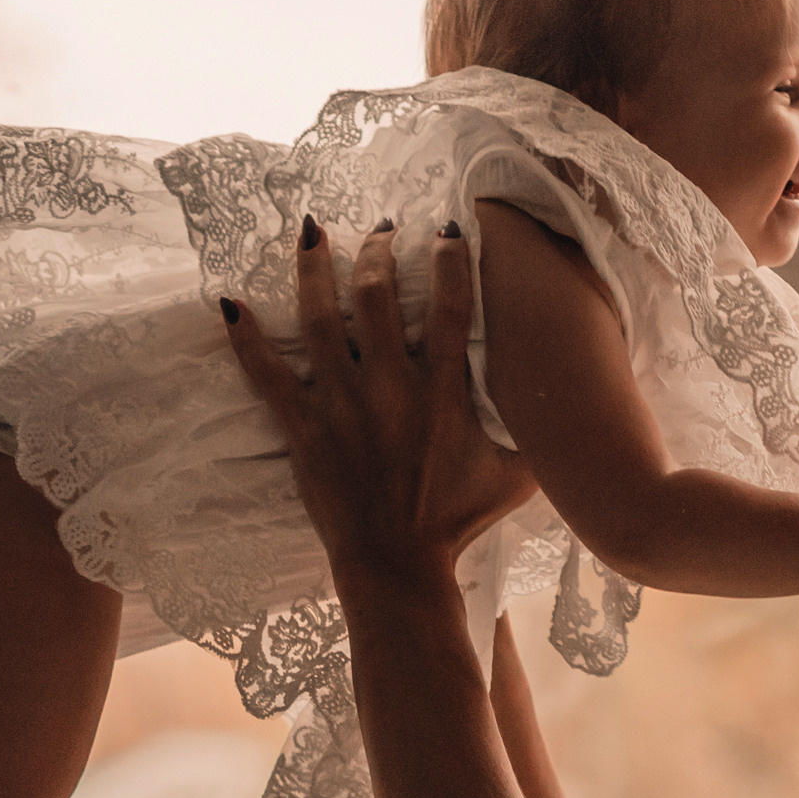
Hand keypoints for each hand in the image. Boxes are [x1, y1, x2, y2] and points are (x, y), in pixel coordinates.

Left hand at [219, 220, 534, 587]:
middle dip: (378, 252)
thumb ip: (538, 437)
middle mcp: (391, 387)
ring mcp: (343, 405)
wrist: (400, 566)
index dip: (450, 261)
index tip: (445, 230)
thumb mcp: (517, 479)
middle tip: (379, 230)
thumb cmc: (458, 522)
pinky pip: (267, 376)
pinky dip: (246, 341)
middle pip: (379, 297)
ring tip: (312, 234)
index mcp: (443, 393)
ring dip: (315, 271)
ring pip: (321, 320)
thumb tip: (567, 409)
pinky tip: (231, 305)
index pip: (451, 308)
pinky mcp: (304, 430)